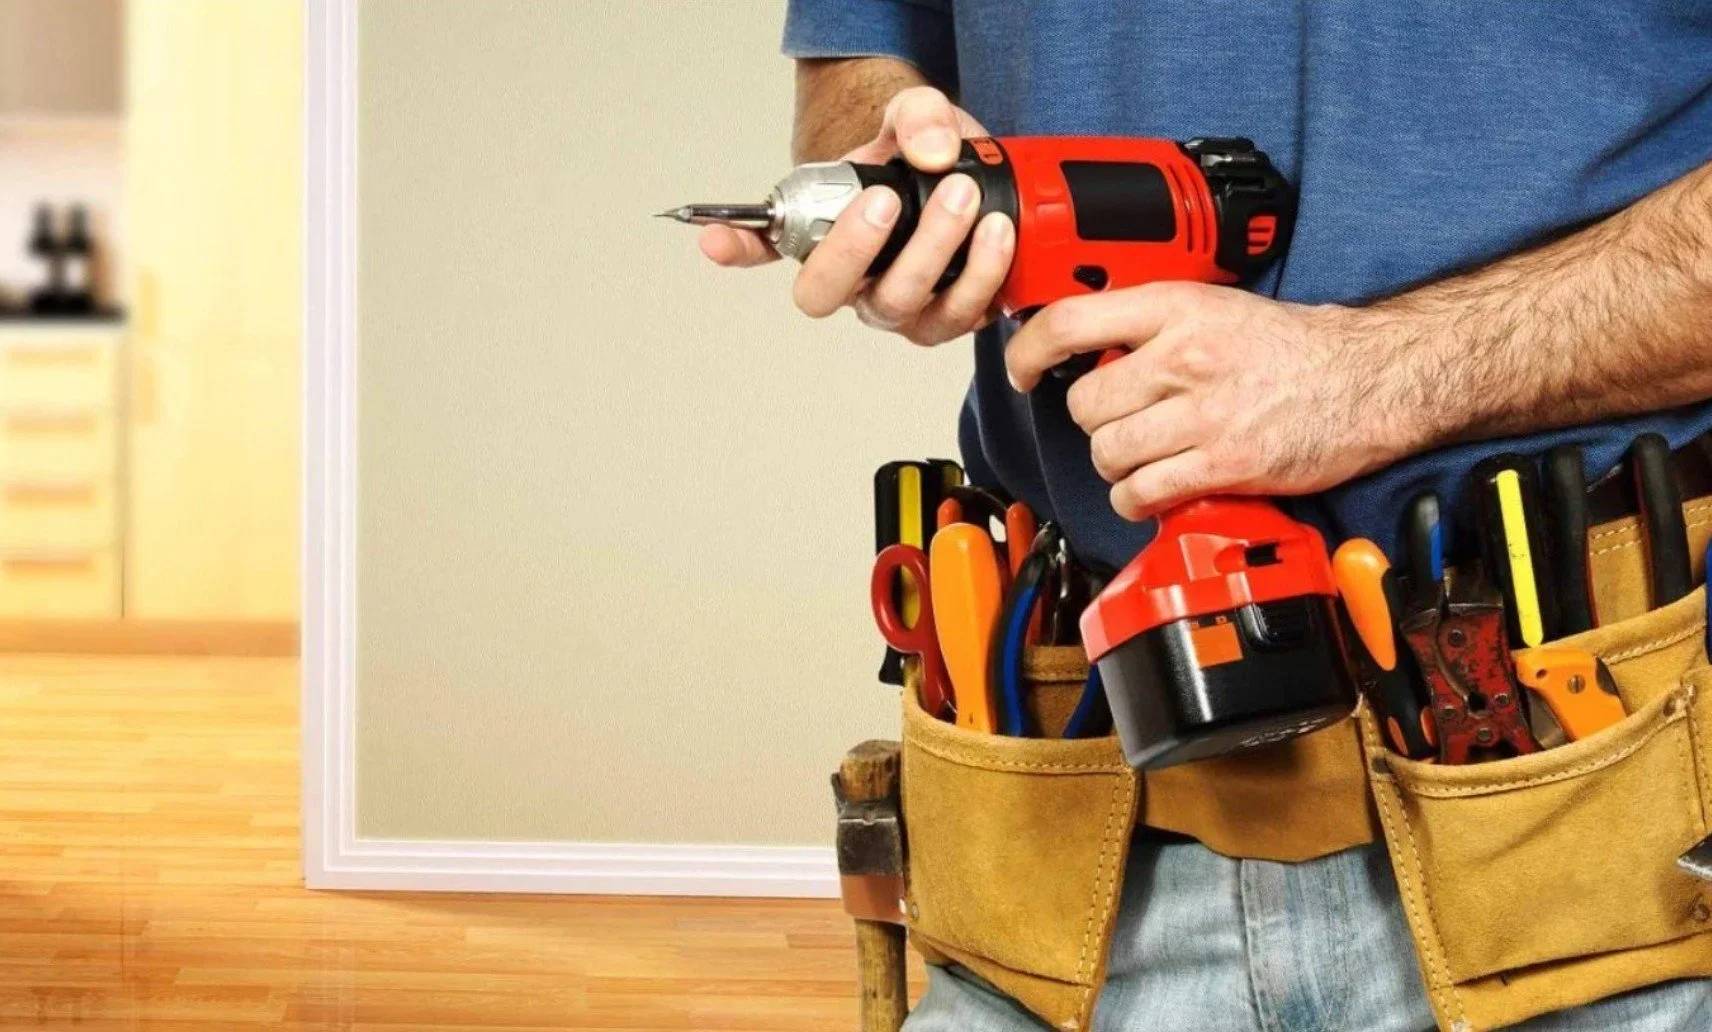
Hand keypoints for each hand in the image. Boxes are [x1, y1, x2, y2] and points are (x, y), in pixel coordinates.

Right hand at [700, 87, 1016, 345]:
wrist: (974, 181)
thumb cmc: (924, 159)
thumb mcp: (916, 117)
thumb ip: (918, 117)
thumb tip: (931, 150)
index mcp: (822, 234)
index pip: (765, 245)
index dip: (737, 247)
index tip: (715, 239)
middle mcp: (854, 281)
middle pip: (828, 293)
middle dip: (857, 249)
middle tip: (890, 199)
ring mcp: (901, 307)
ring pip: (901, 306)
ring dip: (934, 255)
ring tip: (965, 199)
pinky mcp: (951, 316)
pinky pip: (961, 314)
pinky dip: (983, 277)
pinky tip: (998, 235)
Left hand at [1005, 283, 1431, 520]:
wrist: (1368, 379)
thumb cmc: (1292, 348)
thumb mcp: (1215, 307)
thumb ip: (1151, 324)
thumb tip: (1086, 349)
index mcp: (1177, 307)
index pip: (1071, 321)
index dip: (1029, 352)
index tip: (1022, 371)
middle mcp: (1185, 356)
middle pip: (1085, 404)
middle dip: (1094, 421)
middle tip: (1122, 421)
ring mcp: (1204, 412)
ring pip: (1108, 452)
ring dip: (1117, 464)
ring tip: (1145, 457)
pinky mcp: (1224, 463)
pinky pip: (1142, 492)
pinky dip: (1137, 500)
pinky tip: (1154, 489)